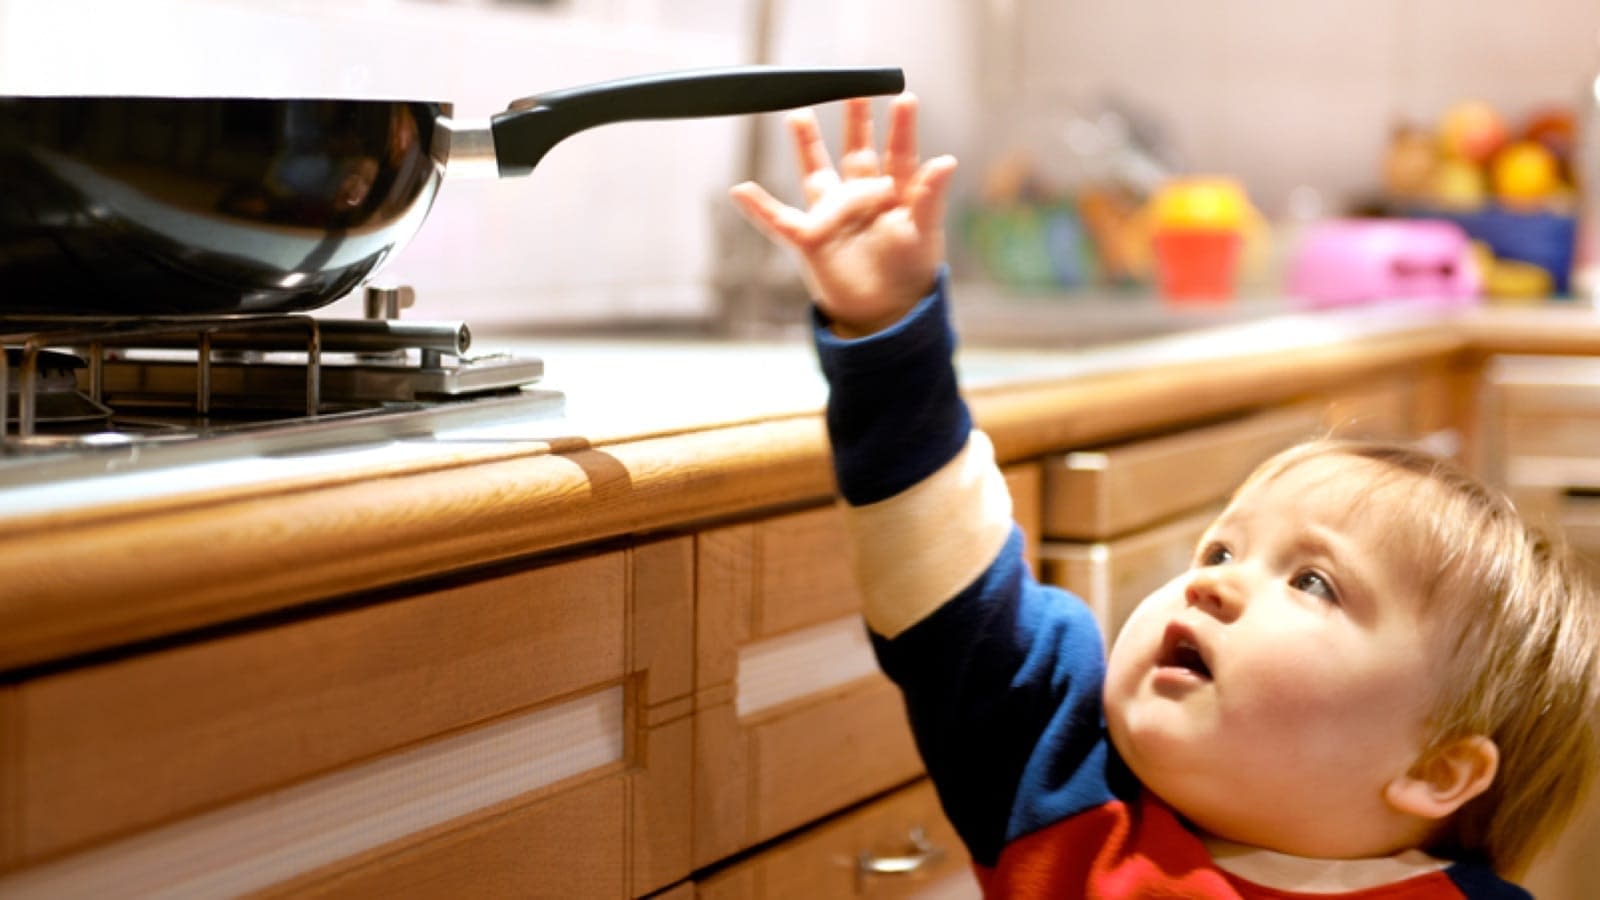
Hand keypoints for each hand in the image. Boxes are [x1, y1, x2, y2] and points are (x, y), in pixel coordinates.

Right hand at [729, 93, 957, 338]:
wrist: (885, 314)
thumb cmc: (909, 272)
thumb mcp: (923, 233)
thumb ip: (929, 197)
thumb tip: (947, 161)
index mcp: (895, 194)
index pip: (898, 154)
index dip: (900, 127)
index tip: (904, 98)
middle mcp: (862, 197)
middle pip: (856, 151)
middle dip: (856, 122)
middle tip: (855, 89)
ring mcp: (834, 215)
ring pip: (817, 172)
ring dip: (807, 145)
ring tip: (798, 114)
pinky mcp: (811, 239)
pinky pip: (780, 220)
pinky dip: (759, 207)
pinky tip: (740, 190)